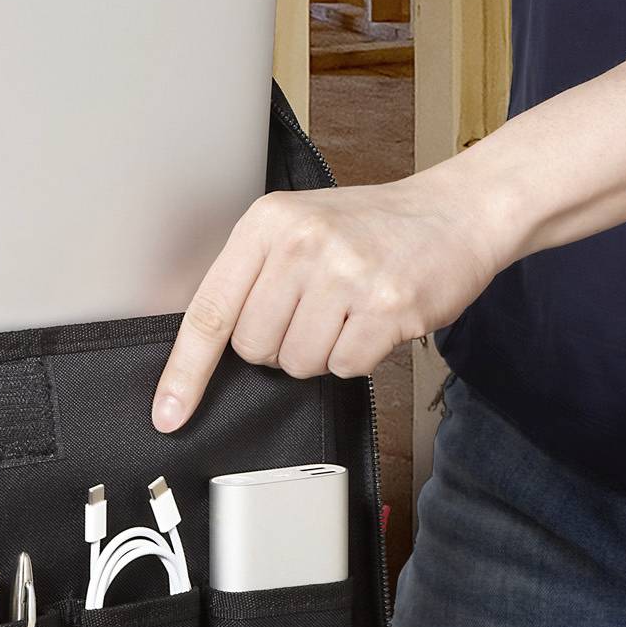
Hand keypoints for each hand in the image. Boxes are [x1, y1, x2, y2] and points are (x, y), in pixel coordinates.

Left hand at [152, 164, 520, 430]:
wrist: (456, 213)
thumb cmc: (374, 228)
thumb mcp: (301, 227)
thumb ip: (255, 275)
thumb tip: (210, 348)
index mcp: (269, 222)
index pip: (210, 311)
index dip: (185, 371)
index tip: (169, 413)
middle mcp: (303, 243)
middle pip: (254, 347)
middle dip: (279, 346)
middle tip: (315, 312)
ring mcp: (347, 274)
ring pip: (299, 364)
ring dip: (322, 353)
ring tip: (348, 312)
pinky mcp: (387, 308)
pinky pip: (346, 368)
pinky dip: (359, 357)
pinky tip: (374, 321)